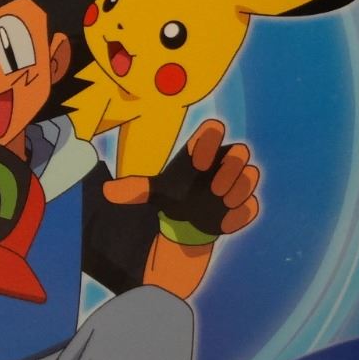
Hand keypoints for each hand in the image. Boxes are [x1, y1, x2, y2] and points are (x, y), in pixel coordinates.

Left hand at [103, 120, 258, 298]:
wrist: (187, 229)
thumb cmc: (172, 202)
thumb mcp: (153, 194)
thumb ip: (134, 189)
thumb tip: (107, 191)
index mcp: (203, 152)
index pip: (214, 130)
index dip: (210, 142)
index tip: (198, 163)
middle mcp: (223, 164)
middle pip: (241, 151)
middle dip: (230, 169)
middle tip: (213, 189)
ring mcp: (236, 184)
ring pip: (252, 175)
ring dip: (238, 188)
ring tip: (220, 202)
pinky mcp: (244, 207)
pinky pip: (252, 206)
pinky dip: (240, 215)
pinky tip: (222, 225)